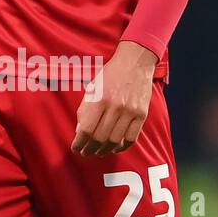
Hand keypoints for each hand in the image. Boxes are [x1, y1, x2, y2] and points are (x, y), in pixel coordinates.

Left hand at [71, 41, 156, 156]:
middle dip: (90, 149)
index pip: (86, 129)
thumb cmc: (110, 74)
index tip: (76, 148)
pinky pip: (131, 138)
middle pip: (100, 138)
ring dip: (105, 150)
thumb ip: (85, 109)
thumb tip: (80, 132)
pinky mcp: (142, 114)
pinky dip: (122, 147)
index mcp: (100, 99)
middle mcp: (115, 106)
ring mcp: (130, 111)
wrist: (135, 62)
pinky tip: (115, 148)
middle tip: (86, 153)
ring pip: (115, 140)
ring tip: (99, 152)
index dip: (79, 143)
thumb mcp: (93, 88)